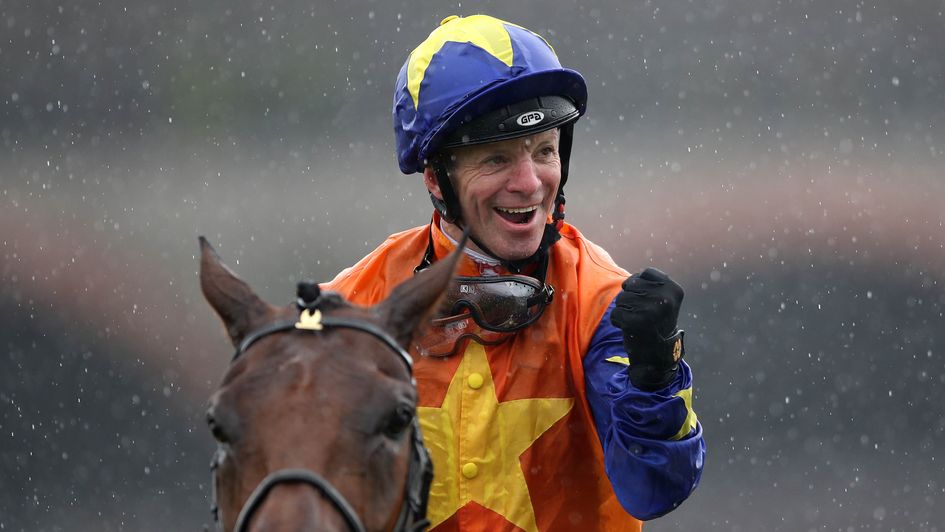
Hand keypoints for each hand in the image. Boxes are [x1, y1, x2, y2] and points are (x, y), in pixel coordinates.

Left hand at [610, 267, 684, 390]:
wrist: (658, 354)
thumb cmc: (657, 321)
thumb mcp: (663, 298)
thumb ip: (651, 283)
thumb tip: (629, 281)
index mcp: (674, 289)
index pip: (645, 273)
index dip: (640, 285)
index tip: (649, 301)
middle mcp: (665, 299)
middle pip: (630, 285)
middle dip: (630, 298)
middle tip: (643, 314)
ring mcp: (651, 311)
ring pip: (621, 299)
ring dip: (624, 310)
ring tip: (638, 321)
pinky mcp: (636, 323)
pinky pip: (616, 313)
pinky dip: (619, 321)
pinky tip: (631, 329)